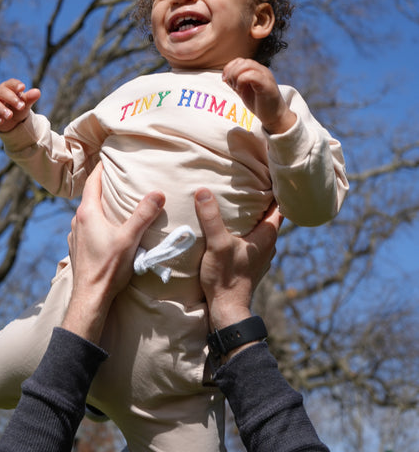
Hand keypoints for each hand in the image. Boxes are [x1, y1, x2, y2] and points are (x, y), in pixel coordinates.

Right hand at [0, 78, 40, 132]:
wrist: (11, 120)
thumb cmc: (18, 107)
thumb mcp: (25, 103)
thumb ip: (30, 98)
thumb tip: (37, 92)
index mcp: (8, 87)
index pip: (11, 83)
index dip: (16, 85)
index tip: (23, 88)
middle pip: (2, 92)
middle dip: (11, 98)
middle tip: (21, 106)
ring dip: (1, 109)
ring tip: (10, 116)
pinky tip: (1, 122)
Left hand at [63, 163, 164, 342]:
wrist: (90, 298)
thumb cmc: (109, 267)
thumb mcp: (130, 238)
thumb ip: (144, 215)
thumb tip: (158, 192)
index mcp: (87, 213)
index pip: (92, 181)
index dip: (101, 168)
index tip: (110, 158)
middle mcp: (77, 221)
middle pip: (90, 196)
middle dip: (103, 186)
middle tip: (118, 178)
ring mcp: (75, 235)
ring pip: (88, 213)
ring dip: (100, 206)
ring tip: (115, 202)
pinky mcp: (77, 249)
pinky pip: (87, 227)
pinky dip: (97, 221)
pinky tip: (108, 229)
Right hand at [194, 189, 282, 330]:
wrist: (226, 310)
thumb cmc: (225, 277)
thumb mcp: (217, 244)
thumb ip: (211, 217)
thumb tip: (202, 190)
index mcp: (267, 235)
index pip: (280, 205)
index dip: (278, 188)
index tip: (268, 172)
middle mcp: (269, 244)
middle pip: (271, 214)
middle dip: (263, 198)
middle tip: (251, 179)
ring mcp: (261, 255)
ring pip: (262, 227)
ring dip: (255, 215)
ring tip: (242, 198)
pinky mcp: (251, 263)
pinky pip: (254, 238)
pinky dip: (248, 228)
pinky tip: (235, 225)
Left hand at [222, 58, 295, 133]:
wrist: (274, 117)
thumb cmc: (260, 104)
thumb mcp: (244, 90)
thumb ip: (236, 82)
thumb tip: (225, 76)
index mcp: (257, 71)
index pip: (240, 60)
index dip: (229, 68)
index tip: (225, 80)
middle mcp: (262, 71)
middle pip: (243, 61)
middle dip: (231, 72)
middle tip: (231, 86)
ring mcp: (266, 76)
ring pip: (247, 64)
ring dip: (236, 75)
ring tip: (237, 88)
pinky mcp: (267, 85)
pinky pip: (252, 75)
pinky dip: (241, 81)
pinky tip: (240, 90)